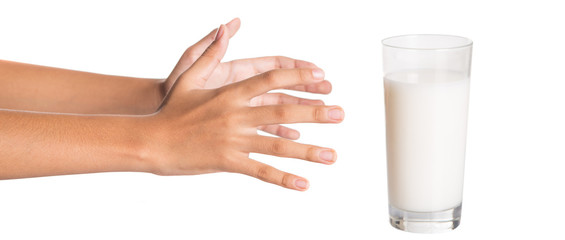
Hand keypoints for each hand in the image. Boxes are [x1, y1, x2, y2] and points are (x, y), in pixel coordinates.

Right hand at [141, 24, 343, 190]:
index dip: (299, 78)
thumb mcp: (189, 75)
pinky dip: (282, 178)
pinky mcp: (227, 161)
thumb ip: (211, 52)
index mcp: (230, 92)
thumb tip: (226, 26)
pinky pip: (260, 170)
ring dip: (307, 150)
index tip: (320, 78)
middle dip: (314, 112)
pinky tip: (303, 184)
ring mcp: (233, 140)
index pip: (272, 79)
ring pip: (276, 146)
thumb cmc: (172, 109)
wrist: (151, 140)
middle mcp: (235, 115)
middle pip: (282, 111)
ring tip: (332, 155)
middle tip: (340, 113)